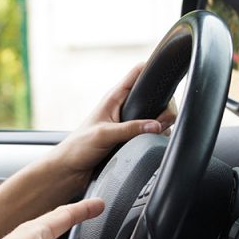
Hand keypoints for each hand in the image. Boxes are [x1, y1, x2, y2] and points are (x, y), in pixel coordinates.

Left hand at [52, 63, 176, 189]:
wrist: (71, 170)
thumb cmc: (78, 148)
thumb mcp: (104, 135)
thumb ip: (130, 129)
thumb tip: (156, 125)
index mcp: (114, 97)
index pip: (138, 72)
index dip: (153, 68)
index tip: (167, 75)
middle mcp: (124, 107)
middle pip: (157, 95)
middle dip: (165, 107)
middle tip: (159, 123)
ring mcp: (130, 122)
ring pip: (159, 115)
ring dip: (163, 124)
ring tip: (155, 135)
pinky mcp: (133, 137)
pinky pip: (154, 131)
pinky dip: (159, 136)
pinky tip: (154, 143)